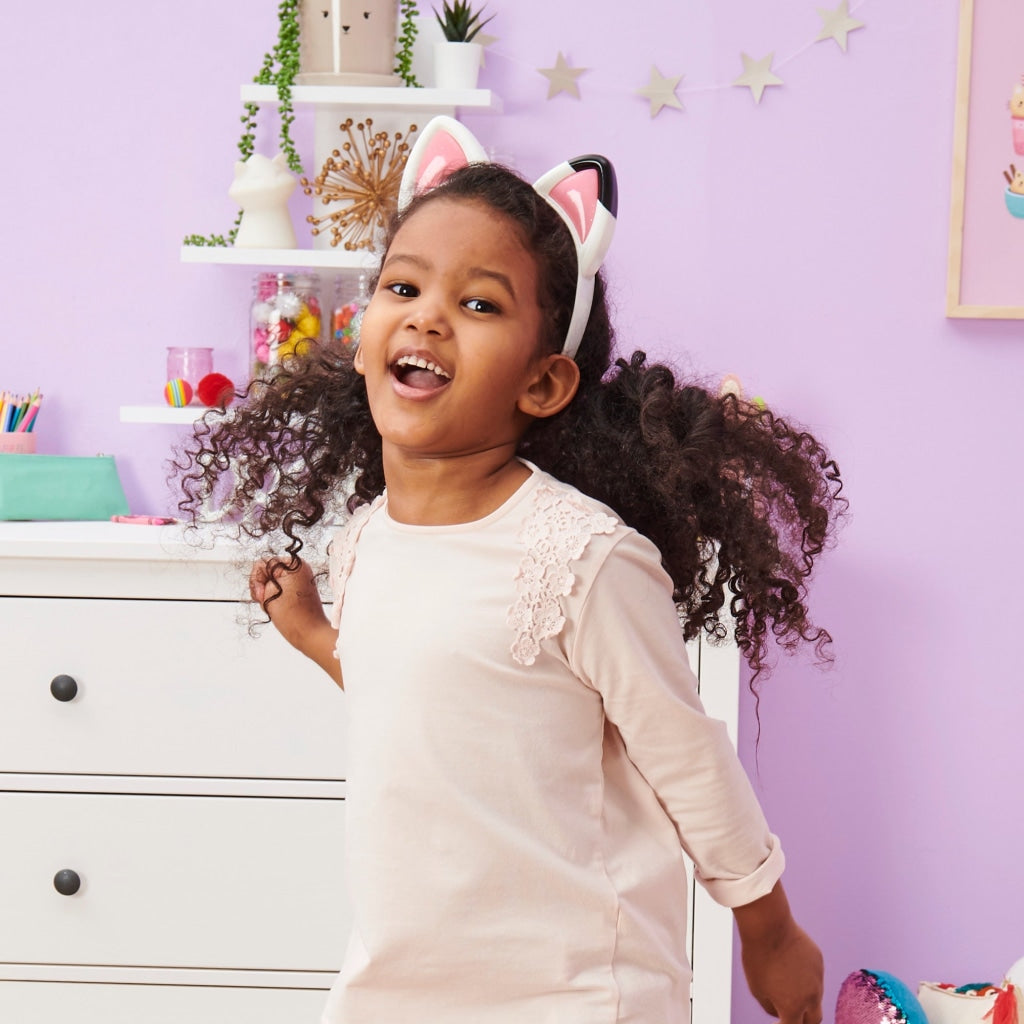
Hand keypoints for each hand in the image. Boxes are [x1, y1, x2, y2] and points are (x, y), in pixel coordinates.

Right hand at [250, 557, 341, 686]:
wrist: (310, 634)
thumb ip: (263, 578)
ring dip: (268, 594)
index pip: (262, 564)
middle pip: (268, 572)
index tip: (262, 595)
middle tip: (268, 602)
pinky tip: (280, 609)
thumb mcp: (268, 592)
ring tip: (275, 607)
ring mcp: (302, 579)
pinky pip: (281, 589)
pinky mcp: (301, 589)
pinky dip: (276, 598)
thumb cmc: (291, 616)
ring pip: (272, 582)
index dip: (256, 581)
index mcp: (294, 564)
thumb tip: (267, 577)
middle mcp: (301, 568)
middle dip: (263, 588)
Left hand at [734, 883, 823, 1022]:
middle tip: (791, 1014)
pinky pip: (815, 976)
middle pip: (813, 1020)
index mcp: (793, 1007)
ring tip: (789, 986)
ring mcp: (818, 978)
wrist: (768, 926)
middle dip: (804, 1021)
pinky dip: (806, 977)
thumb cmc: (758, 957)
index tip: (779, 1022)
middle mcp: (810, 996)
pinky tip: (792, 965)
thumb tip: (780, 1011)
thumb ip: (771, 1007)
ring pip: (816, 997)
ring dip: (805, 998)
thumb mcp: (757, 989)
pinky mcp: (818, 961)